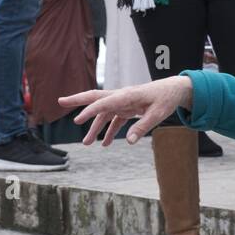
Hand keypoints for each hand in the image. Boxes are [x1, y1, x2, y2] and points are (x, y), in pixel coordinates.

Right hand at [58, 76, 193, 145]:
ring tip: (86, 144)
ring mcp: (123, 102)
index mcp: (127, 95)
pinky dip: (109, 131)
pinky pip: (114, 120)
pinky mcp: (127, 108)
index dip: (90, 111)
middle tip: (60, 102)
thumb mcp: (158, 114)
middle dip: (77, 101)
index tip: (77, 120)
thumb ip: (142, 127)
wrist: (174, 90)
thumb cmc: (166, 99)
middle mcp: (121, 96)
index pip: (104, 102)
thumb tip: (129, 141)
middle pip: (95, 98)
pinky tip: (106, 144)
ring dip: (94, 128)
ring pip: (103, 114)